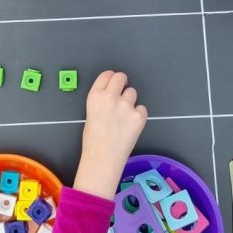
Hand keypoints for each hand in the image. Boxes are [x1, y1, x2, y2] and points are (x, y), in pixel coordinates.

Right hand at [73, 71, 147, 200]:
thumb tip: (112, 93)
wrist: (103, 157)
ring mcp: (126, 106)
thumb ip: (101, 99)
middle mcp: (111, 97)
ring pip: (132, 92)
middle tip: (121, 94)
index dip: (111, 79)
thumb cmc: (94, 139)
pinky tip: (130, 125)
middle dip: (122, 83)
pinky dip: (138, 115)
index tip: (113, 84)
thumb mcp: (90, 113)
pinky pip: (142, 108)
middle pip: (121, 77)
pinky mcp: (139, 116)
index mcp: (95, 96)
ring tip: (123, 116)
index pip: (107, 75)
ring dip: (130, 101)